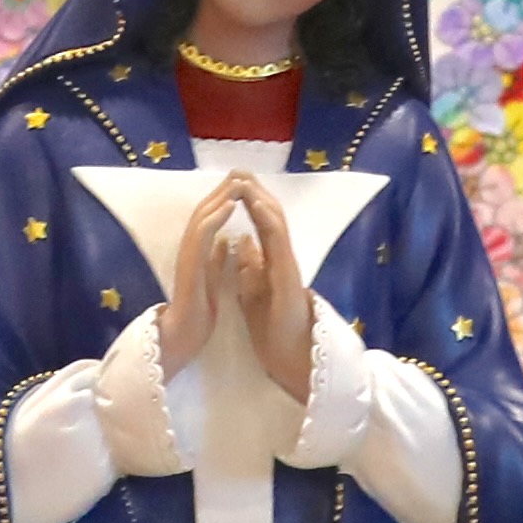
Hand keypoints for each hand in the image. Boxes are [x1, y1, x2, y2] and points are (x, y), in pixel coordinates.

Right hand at [160, 176, 261, 376]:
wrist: (182, 338)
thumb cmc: (196, 313)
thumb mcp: (212, 280)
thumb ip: (215, 259)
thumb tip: (225, 242)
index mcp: (198, 251)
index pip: (210, 218)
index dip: (225, 198)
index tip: (243, 183)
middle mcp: (190, 248)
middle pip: (205, 209)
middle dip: (223, 189)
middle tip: (240, 171)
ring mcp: (187, 255)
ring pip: (202, 216)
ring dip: (220, 196)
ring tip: (238, 180)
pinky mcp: (189, 265)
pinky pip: (201, 234)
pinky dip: (216, 217)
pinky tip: (230, 204)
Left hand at [234, 178, 316, 405]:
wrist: (289, 353)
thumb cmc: (274, 326)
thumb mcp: (253, 288)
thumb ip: (250, 264)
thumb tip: (242, 240)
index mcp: (273, 260)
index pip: (263, 222)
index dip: (249, 200)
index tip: (233, 181)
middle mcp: (283, 256)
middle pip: (272, 215)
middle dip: (255, 190)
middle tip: (239, 169)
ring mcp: (288, 263)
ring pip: (277, 222)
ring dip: (260, 198)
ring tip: (245, 179)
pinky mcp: (288, 274)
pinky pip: (278, 240)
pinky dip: (267, 219)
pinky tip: (255, 204)